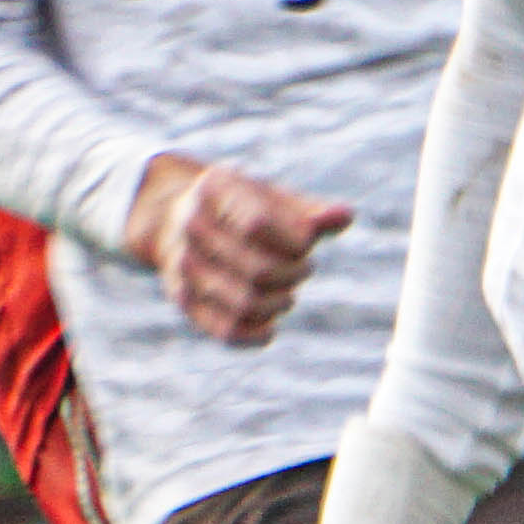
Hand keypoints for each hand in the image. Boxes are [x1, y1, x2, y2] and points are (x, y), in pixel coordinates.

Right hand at [126, 157, 352, 344]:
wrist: (178, 219)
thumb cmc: (241, 207)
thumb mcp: (271, 198)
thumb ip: (308, 211)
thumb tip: (345, 217)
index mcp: (215, 189)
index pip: (257, 224)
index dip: (294, 240)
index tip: (307, 240)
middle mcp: (191, 226)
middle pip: (258, 270)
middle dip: (294, 274)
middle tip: (304, 268)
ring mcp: (183, 264)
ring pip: (244, 303)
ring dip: (280, 302)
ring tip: (287, 294)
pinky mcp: (183, 298)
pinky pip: (225, 329)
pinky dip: (256, 333)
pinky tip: (270, 324)